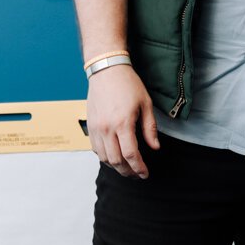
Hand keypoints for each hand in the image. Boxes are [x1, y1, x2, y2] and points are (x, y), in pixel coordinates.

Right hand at [85, 64, 159, 178]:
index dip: (139, 168)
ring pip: (104, 158)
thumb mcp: (146, 104)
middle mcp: (107, 128)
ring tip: (127, 168)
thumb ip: (150, 128)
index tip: (145, 174)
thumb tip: (154, 147)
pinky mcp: (90, 126)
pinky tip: (114, 156)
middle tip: (137, 174)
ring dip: (116, 167)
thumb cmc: (128, 84)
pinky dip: (105, 157)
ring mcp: (96, 128)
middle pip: (116, 161)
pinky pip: (95, 149)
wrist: (107, 70)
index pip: (131, 155)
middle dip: (128, 172)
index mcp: (123, 123)